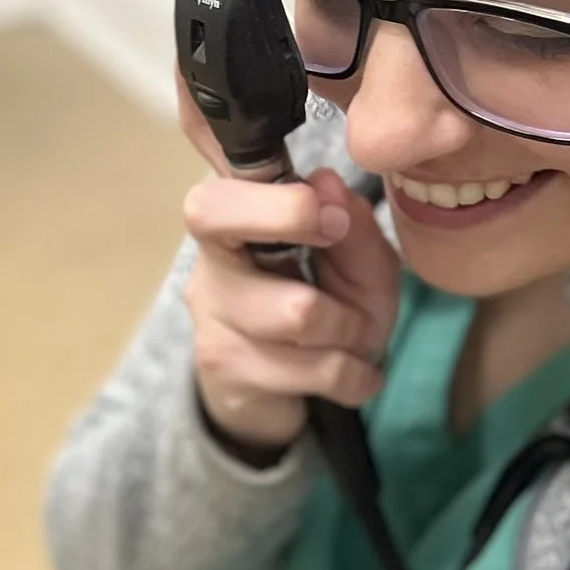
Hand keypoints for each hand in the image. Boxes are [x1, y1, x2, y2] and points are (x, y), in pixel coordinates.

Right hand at [176, 79, 399, 454]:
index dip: (266, 180)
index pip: (216, 169)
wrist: (279, 400)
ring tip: (358, 340)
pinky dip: (354, 376)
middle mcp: (210, 257)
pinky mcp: (224, 367)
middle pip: (212, 212)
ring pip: (298, 311)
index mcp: (240, 216)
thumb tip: (326, 187)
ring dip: (353, 332)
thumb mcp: (359, 267)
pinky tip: (354, 375)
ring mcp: (210, 314)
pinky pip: (313, 368)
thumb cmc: (322, 314)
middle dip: (289, 222)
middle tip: (332, 242)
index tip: (327, 212)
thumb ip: (353, 227)